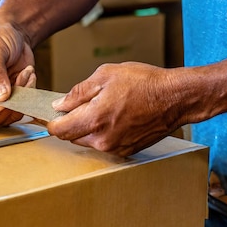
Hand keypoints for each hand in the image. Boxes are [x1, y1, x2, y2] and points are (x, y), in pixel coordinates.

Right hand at [0, 19, 35, 125]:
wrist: (16, 32)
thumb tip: (0, 97)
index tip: (1, 105)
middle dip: (9, 105)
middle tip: (19, 85)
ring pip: (10, 115)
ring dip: (22, 98)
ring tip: (24, 74)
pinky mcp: (15, 97)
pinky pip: (23, 106)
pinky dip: (30, 93)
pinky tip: (28, 74)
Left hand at [48, 62, 182, 156]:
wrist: (175, 98)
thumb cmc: (145, 83)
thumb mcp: (106, 75)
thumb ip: (78, 92)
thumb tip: (60, 104)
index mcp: (95, 119)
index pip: (59, 130)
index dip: (51, 122)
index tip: (50, 115)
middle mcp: (103, 139)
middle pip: (72, 137)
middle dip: (71, 123)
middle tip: (81, 105)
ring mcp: (115, 148)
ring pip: (88, 141)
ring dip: (88, 128)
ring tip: (104, 108)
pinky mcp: (126, 151)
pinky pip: (105, 143)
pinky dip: (104, 132)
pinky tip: (116, 116)